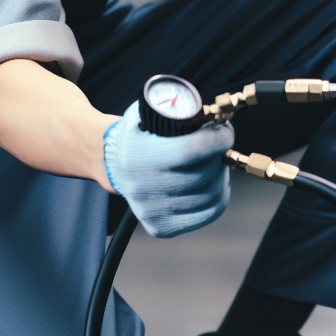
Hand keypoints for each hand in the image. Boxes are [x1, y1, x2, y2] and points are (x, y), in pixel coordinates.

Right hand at [102, 102, 233, 237]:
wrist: (110, 164)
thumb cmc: (135, 136)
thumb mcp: (145, 113)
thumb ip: (173, 108)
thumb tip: (209, 113)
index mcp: (139, 156)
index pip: (192, 150)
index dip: (217, 139)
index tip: (225, 132)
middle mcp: (144, 187)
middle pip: (204, 173)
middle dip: (219, 156)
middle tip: (219, 145)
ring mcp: (152, 210)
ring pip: (210, 195)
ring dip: (220, 176)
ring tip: (214, 163)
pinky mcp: (161, 226)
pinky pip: (207, 214)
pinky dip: (219, 197)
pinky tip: (214, 183)